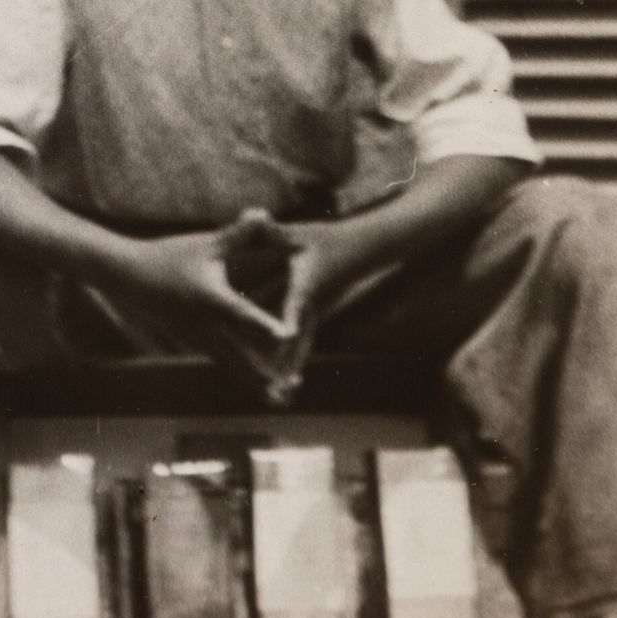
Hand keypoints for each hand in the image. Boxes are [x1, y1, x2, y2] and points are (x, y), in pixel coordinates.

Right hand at [111, 218, 298, 399]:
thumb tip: (265, 213)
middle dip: (266, 375)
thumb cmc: (170, 256)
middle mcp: (207, 325)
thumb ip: (239, 233)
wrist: (131, 277)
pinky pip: (224, 363)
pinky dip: (242, 376)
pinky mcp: (196, 342)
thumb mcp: (206, 243)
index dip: (267, 324)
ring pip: (233, 366)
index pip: (245, 314)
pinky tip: (258, 388)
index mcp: (212, 299)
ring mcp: (199, 338)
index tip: (289, 336)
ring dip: (256, 383)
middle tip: (290, 394)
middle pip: (241, 356)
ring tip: (280, 402)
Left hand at [251, 220, 365, 401]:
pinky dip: (292, 366)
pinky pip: (302, 348)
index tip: (282, 341)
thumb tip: (256, 217)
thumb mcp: (297, 234)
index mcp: (306, 286)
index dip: (287, 323)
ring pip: (301, 351)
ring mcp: (316, 317)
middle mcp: (312, 308)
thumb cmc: (326, 239)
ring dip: (289, 373)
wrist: (360, 251)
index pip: (295, 307)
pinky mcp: (315, 321)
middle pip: (298, 342)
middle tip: (276, 394)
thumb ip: (273, 230)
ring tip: (280, 400)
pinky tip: (283, 385)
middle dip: (285, 367)